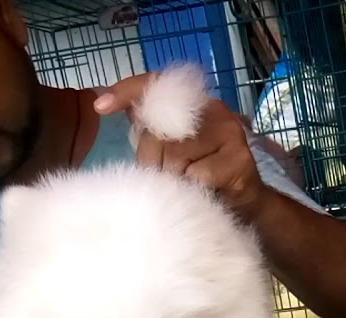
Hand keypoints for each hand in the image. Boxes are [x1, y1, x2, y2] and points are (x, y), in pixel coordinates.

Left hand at [94, 73, 265, 215]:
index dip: (126, 91)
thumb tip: (101, 104)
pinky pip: (197, 176)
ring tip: (188, 186)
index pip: (156, 84)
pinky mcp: (238, 158)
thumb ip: (148, 130)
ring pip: (176, 156)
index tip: (100, 107)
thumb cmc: (201, 176)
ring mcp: (229, 132)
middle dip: (153, 160)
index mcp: (194, 102)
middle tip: (168, 176)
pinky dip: (194, 190)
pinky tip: (206, 192)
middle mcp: (213, 110)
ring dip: (174, 178)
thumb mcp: (169, 150)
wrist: (245, 206)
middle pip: (159, 131)